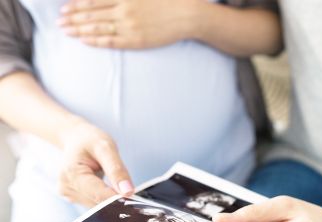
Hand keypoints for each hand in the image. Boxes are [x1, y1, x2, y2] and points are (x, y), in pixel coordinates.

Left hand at [57, 0, 200, 48]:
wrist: (187, 14)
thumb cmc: (167, 0)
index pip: (93, 0)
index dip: (76, 5)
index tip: (63, 8)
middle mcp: (124, 10)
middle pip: (91, 14)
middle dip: (73, 18)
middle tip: (58, 22)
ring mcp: (130, 26)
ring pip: (98, 28)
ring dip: (80, 30)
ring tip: (66, 32)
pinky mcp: (136, 40)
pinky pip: (111, 41)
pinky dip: (96, 41)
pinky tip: (84, 41)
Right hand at [58, 121, 133, 206]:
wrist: (76, 139)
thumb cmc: (90, 140)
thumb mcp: (106, 148)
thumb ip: (117, 170)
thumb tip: (128, 191)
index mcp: (72, 174)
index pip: (99, 195)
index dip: (118, 199)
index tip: (135, 200)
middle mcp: (67, 187)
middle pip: (98, 203)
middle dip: (117, 200)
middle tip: (133, 193)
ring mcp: (69, 194)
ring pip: (98, 206)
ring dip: (112, 201)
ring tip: (121, 186)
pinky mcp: (74, 198)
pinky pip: (95, 203)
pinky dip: (106, 199)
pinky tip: (112, 189)